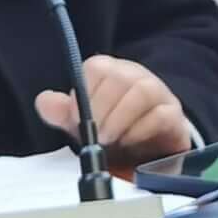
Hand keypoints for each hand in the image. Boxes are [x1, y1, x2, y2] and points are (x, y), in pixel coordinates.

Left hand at [37, 55, 190, 166]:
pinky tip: (130, 141)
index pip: (97, 68)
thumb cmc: (114, 129)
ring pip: (143, 90)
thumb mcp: (84, 123)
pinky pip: (163, 114)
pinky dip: (142, 129)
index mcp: (111, 73)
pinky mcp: (174, 117)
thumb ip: (63, 113)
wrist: (150, 150)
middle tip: (94, 133)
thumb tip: (43, 102)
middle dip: (102, 108)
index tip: (76, 117)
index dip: (84, 92)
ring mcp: (159, 95)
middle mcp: (136, 78)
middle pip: (120, 77)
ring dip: (121, 117)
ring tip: (109, 138)